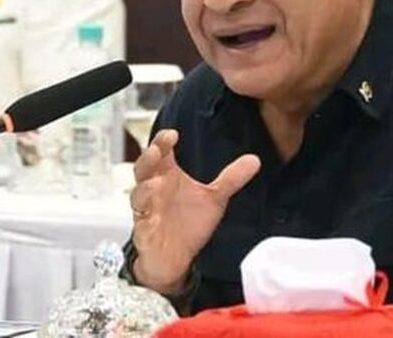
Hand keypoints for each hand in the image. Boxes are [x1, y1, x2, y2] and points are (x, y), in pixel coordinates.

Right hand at [130, 129, 259, 294]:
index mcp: (167, 176)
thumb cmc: (188, 223)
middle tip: (157, 150)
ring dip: (144, 188)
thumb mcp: (214, 199)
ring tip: (156, 183)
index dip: (162, 142)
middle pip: (143, 168)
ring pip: (137, 195)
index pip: (161, 152)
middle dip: (148, 158)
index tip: (172, 134)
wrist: (176, 258)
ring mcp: (147, 211)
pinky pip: (141, 224)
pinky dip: (145, 218)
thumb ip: (231, 179)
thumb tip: (255, 159)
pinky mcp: (145, 232)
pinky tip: (151, 214)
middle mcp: (154, 190)